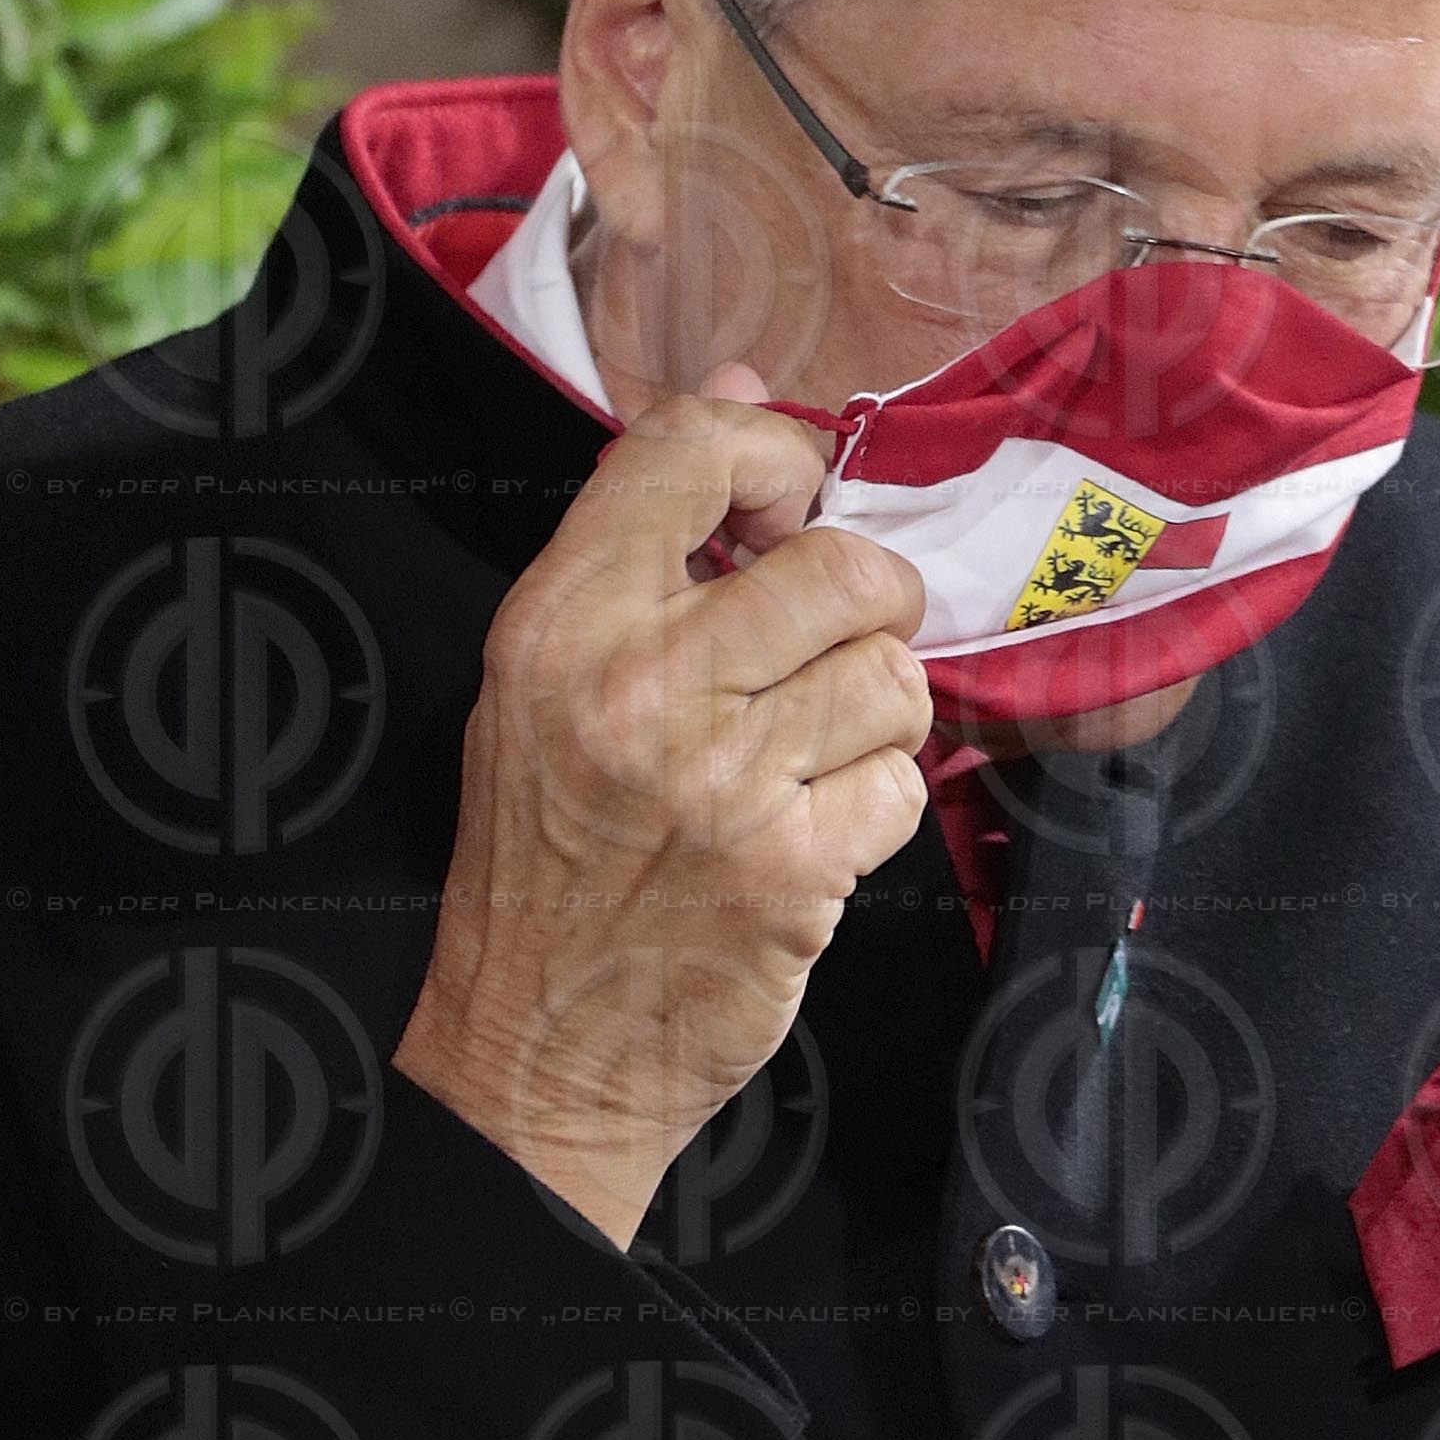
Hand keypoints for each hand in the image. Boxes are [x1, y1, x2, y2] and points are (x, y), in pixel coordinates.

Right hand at [395, 372, 930, 1248]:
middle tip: (835, 646)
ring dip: (880, 712)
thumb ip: (642, 540)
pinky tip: (817, 830)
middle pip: (841, 569)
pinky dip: (879, 806)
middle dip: (866, 602)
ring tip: (818, 749)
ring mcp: (722, 783)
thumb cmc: (546, 857)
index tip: (791, 506)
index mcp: (562, 623)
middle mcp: (640, 688)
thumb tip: (741, 394)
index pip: (688, 454)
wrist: (535, 1045)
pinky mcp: (792, 872)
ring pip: (893, 676)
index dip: (777, 458)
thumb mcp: (546, 682)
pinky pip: (903, 785)